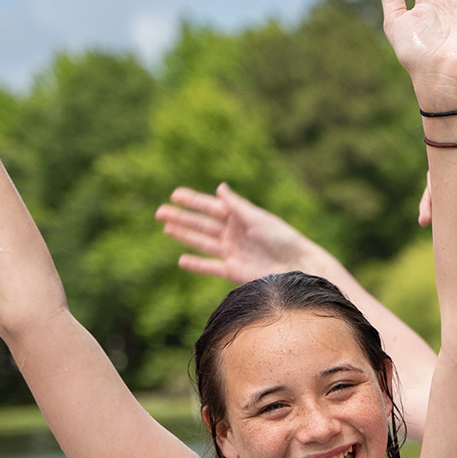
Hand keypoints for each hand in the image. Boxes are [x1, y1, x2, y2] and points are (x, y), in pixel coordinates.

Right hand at [156, 184, 320, 283]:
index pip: (211, 207)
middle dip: (181, 218)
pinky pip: (210, 267)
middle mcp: (234, 234)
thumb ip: (237, 206)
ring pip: (202, 242)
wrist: (297, 266)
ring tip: (166, 228)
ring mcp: (232, 252)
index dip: (193, 201)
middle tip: (159, 212)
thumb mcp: (258, 219)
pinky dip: (196, 264)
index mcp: (240, 217)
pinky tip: (181, 259)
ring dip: (184, 235)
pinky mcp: (233, 270)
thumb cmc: (282, 238)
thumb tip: (219, 187)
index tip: (174, 194)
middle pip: (202, 224)